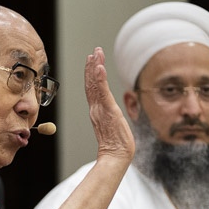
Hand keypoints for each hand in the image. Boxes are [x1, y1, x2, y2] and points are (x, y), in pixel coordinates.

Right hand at [83, 48, 133, 163]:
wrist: (116, 157)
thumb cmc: (117, 146)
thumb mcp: (113, 128)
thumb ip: (110, 119)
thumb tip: (112, 115)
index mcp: (97, 112)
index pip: (92, 89)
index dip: (91, 74)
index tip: (92, 61)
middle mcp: (96, 108)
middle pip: (91, 83)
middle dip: (92, 66)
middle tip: (94, 52)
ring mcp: (101, 109)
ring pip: (95, 84)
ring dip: (95, 68)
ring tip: (96, 54)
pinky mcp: (108, 110)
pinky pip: (102, 92)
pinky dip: (100, 79)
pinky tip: (99, 68)